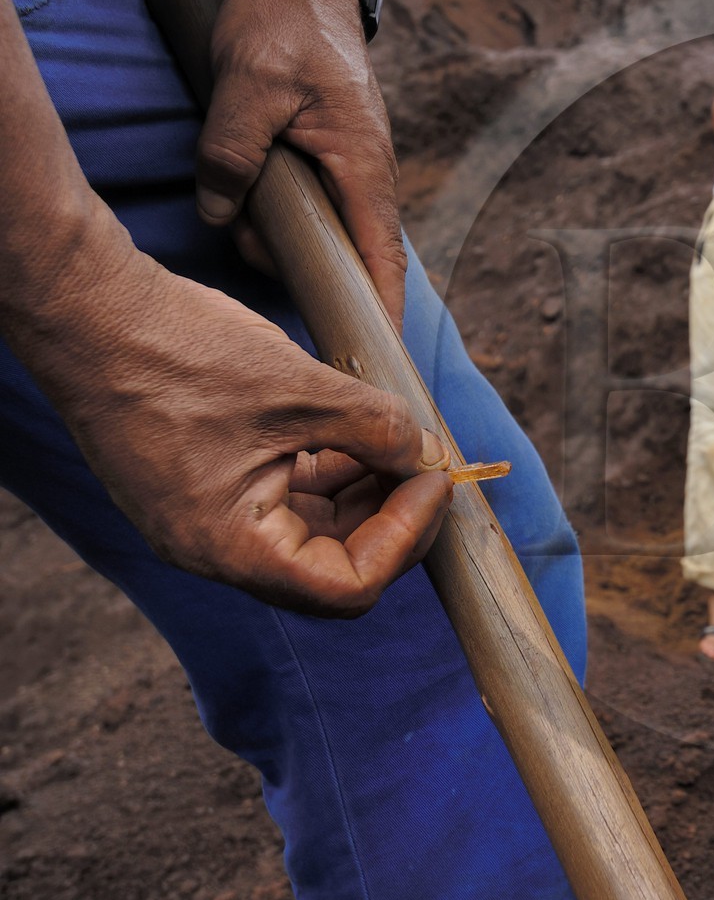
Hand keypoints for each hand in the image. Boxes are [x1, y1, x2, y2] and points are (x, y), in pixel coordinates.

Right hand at [31, 247, 452, 616]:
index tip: (436, 480)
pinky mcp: (207, 487)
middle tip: (428, 464)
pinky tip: (354, 432)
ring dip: (364, 492)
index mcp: (231, 547)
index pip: (346, 587)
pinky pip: (283, 500)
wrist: (91, 312)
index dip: (406, 537)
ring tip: (395, 440)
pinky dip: (327, 472)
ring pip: (312, 531)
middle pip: (333, 566)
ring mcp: (208, 520)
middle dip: (391, 517)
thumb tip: (428, 456)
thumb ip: (377, 430)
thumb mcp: (302, 388)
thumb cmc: (180, 352)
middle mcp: (216, 549)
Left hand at [196, 0, 405, 329]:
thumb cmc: (287, 27)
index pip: (382, 262)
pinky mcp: (330, 162)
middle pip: (350, 258)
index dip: (381, 316)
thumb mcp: (248, 85)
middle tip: (253, 243)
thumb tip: (221, 213)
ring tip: (239, 194)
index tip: (378, 361)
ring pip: (323, 234)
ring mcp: (350, 172)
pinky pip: (311, 209)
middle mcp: (367, 179)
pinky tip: (245, 187)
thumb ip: (231, 153)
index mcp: (363, 169)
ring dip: (278, 234)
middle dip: (306, 272)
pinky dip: (279, 214)